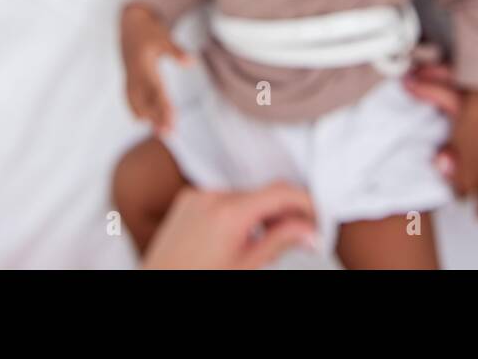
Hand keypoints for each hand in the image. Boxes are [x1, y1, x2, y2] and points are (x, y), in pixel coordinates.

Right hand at [121, 3, 191, 134]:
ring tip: (161, 132)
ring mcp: (130, 79)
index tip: (173, 121)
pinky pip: (130, 99)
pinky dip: (137, 111)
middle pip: (146, 101)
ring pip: (137, 103)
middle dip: (156, 118)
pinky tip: (145, 121)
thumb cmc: (149, 32)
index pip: (155, 91)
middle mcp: (135, 75)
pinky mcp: (128, 80)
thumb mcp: (163, 37)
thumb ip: (176, 51)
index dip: (163, 107)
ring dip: (148, 117)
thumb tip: (191, 62)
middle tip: (169, 133)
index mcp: (143, 66)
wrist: (129, 25)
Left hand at [142, 183, 317, 269]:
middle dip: (283, 213)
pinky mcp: (187, 198)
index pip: (280, 192)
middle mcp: (211, 196)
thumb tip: (310, 231)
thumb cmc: (197, 280)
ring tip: (260, 243)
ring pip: (243, 196)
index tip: (318, 216)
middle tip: (300, 236)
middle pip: (262, 195)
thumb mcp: (245, 266)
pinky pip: (222, 198)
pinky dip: (236, 212)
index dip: (306, 202)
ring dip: (258, 213)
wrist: (158, 284)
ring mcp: (196, 195)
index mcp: (229, 213)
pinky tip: (237, 236)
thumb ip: (280, 242)